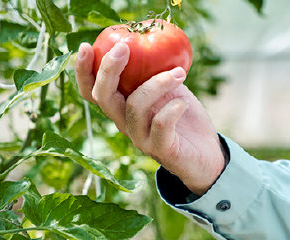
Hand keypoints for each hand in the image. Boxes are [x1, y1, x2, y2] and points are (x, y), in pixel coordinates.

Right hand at [74, 42, 225, 194]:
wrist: (206, 152)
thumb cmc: (183, 115)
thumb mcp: (168, 86)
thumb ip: (153, 69)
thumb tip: (149, 38)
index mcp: (121, 107)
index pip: (91, 91)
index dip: (83, 71)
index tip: (86, 46)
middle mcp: (125, 123)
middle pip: (103, 98)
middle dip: (109, 70)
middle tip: (125, 47)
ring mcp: (141, 138)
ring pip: (134, 108)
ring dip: (156, 84)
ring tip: (179, 73)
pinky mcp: (162, 149)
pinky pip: (160, 126)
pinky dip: (172, 109)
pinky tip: (183, 102)